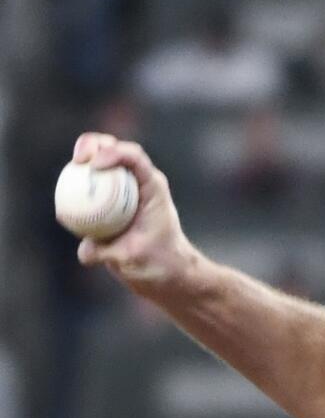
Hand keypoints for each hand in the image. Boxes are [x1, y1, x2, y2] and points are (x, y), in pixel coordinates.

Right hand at [72, 132, 198, 297]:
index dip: (114, 153)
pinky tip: (65, 202)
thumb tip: (85, 249)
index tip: (94, 165)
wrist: (166, 272)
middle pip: (115, 151)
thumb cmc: (159, 263)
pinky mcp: (109, 207)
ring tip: (73, 166)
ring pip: (101, 165)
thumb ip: (109, 252)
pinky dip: (76, 188)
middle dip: (95, 145)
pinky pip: (90, 191)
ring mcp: (123, 194)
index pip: (135, 158)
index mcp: (152, 188)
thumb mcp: (134, 258)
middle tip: (79, 159)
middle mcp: (138, 185)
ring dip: (84, 161)